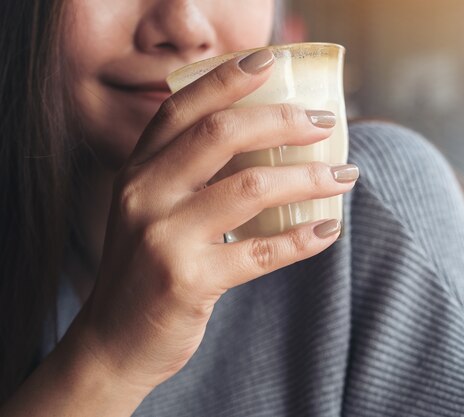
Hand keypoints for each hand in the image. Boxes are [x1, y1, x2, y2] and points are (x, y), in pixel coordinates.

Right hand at [64, 48, 357, 398]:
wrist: (112, 341)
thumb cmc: (143, 268)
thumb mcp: (150, 210)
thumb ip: (188, 175)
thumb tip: (265, 147)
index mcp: (137, 170)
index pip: (183, 107)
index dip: (227, 78)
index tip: (270, 61)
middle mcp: (145, 194)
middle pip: (221, 135)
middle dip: (282, 120)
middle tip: (324, 121)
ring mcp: (163, 237)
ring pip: (251, 188)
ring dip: (308, 178)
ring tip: (344, 176)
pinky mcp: (187, 280)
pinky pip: (260, 252)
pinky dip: (301, 239)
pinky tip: (328, 230)